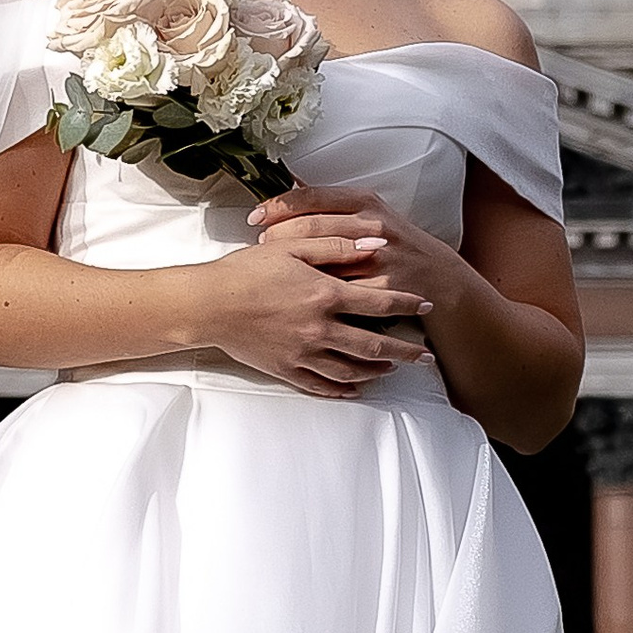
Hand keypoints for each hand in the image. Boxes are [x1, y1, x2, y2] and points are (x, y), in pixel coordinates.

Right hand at [189, 243, 432, 400]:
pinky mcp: (285, 369)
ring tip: (392, 369)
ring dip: (377, 371)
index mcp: (324, 295)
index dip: (407, 304)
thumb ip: (335, 245)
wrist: (207, 304)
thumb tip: (376, 244)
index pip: (379, 304)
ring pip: (351, 370)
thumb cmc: (245, 270)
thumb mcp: (291, 246)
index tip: (425, 305)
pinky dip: (343, 389)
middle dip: (405, 352)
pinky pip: (321, 385)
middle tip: (425, 356)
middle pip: (374, 346)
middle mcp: (320, 329)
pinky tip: (354, 388)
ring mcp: (303, 353)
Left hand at [246, 184, 464, 324]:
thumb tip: (290, 188)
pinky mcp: (385, 287)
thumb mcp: (369, 213)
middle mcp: (373, 225)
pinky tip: (300, 298)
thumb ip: (333, 205)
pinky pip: (343, 293)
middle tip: (260, 244)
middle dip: (279, 235)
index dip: (278, 205)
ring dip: (294, 266)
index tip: (255, 216)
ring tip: (274, 269)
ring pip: (325, 260)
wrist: (438, 278)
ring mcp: (380, 256)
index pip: (312, 197)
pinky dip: (318, 295)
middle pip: (313, 226)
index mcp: (365, 202)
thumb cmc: (395, 245)